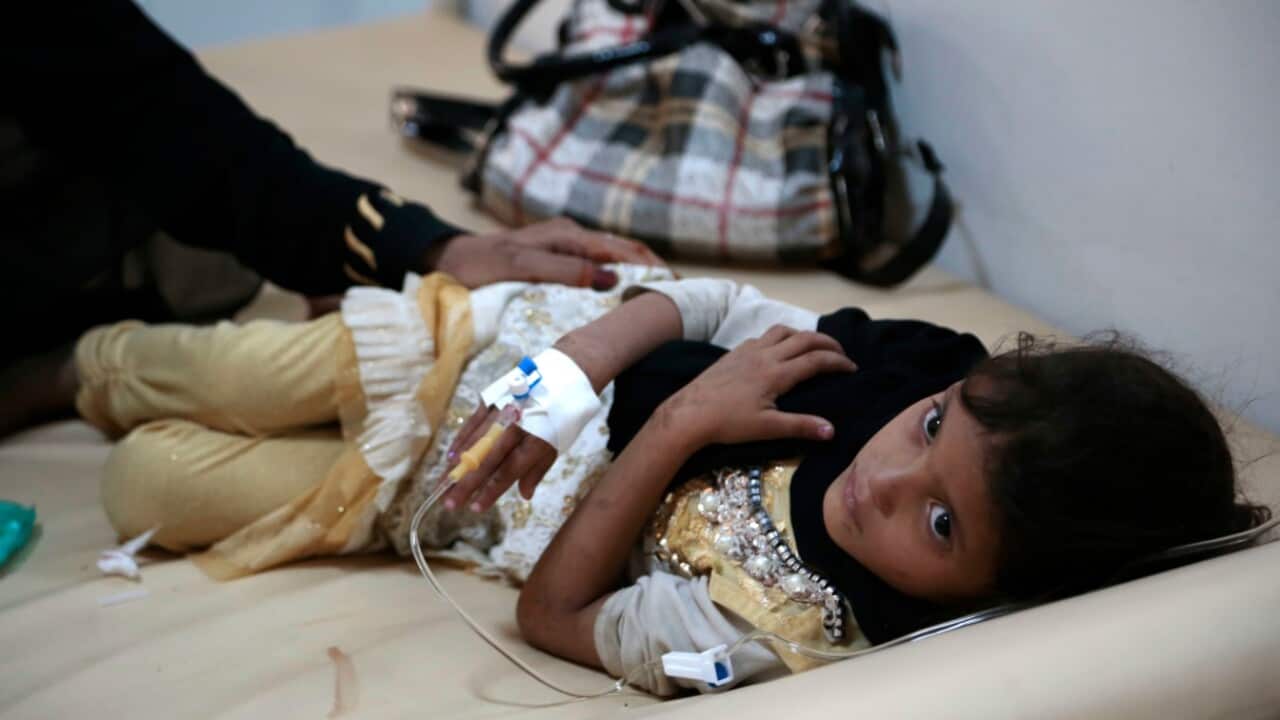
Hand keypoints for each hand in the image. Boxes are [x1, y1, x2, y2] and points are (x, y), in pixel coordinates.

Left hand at [426, 218, 664, 289]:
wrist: (451, 261)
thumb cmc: (483, 266)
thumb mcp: (523, 266)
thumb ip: (566, 270)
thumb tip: (613, 278)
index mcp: (568, 236)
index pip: (622, 250)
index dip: (651, 267)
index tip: (675, 285)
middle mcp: (571, 237)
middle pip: (623, 251)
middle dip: (652, 268)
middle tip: (680, 293)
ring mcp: (565, 247)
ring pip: (613, 258)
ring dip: (638, 273)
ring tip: (662, 294)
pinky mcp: (557, 260)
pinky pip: (597, 266)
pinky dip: (618, 277)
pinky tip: (626, 292)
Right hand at [440, 403, 557, 511]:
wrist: (562, 378)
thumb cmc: (559, 418)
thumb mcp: (555, 446)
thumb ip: (537, 471)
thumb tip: (524, 496)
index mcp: (535, 443)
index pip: (508, 472)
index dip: (491, 491)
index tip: (475, 508)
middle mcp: (516, 428)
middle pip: (487, 461)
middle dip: (467, 484)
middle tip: (450, 502)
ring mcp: (502, 412)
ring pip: (475, 442)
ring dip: (458, 465)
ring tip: (444, 483)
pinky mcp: (492, 400)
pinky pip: (473, 423)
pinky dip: (461, 440)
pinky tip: (450, 456)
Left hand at [657, 325, 856, 447]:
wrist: (689, 413)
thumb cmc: (728, 423)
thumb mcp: (767, 429)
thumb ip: (800, 426)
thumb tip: (832, 431)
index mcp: (777, 373)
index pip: (816, 360)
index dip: (838, 362)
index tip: (853, 368)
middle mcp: (765, 355)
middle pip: (805, 338)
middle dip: (828, 343)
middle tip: (842, 353)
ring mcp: (748, 351)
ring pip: (782, 331)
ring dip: (803, 334)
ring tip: (813, 346)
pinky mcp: (734, 352)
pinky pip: (763, 336)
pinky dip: (779, 337)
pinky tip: (777, 350)